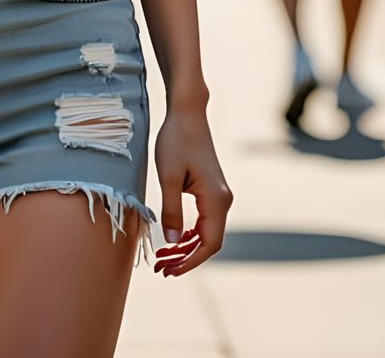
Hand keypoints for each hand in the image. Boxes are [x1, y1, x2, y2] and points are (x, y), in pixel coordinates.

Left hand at [152, 104, 232, 276]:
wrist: (187, 113)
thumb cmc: (176, 140)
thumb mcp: (168, 176)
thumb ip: (171, 210)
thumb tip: (172, 243)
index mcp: (216, 199)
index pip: (209, 243)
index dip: (190, 261)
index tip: (170, 271)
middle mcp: (223, 200)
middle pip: (209, 242)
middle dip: (186, 258)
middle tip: (162, 269)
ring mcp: (219, 195)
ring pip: (207, 232)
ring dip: (187, 247)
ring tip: (164, 257)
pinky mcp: (212, 190)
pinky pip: (205, 220)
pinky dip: (191, 233)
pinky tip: (176, 239)